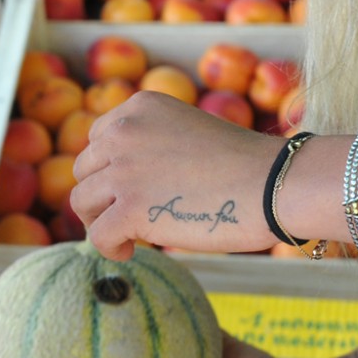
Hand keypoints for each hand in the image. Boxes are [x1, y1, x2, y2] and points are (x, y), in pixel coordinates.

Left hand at [72, 92, 283, 259]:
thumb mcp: (187, 131)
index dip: (110, 169)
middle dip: (103, 195)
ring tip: (129, 235)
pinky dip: (109, 248)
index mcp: (139, 107)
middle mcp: (124, 132)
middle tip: (131, 216)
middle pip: (84, 171)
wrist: (276, 184)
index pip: (97, 140)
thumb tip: (117, 182)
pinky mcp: (131, 208)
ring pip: (82, 202)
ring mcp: (124, 169)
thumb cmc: (245, 165)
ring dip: (101, 221)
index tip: (132, 188)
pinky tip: (129, 251)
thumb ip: (151, 145)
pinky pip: (97, 235)